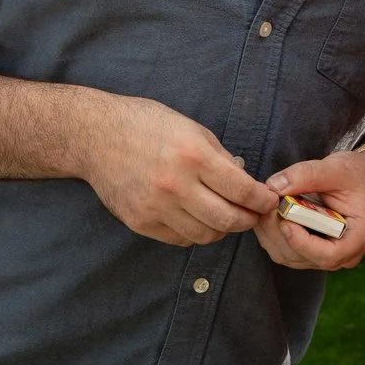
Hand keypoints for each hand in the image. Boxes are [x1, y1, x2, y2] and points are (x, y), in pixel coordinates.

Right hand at [76, 97, 277, 246]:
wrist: (94, 136)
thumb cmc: (147, 125)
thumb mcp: (192, 129)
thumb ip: (222, 159)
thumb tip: (247, 184)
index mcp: (193, 156)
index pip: (242, 191)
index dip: (263, 201)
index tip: (270, 201)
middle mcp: (174, 185)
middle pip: (228, 220)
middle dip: (249, 220)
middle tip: (254, 214)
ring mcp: (154, 207)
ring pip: (205, 235)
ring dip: (222, 229)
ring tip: (226, 215)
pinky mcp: (139, 222)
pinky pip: (179, 239)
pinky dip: (195, 232)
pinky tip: (198, 218)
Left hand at [255, 146, 364, 270]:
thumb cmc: (359, 175)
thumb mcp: (338, 168)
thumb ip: (307, 174)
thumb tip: (274, 186)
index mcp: (360, 237)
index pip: (329, 255)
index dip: (302, 243)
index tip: (285, 221)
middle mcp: (344, 254)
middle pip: (303, 257)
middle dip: (279, 232)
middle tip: (268, 204)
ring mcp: (326, 256)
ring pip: (288, 256)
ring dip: (271, 232)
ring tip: (267, 204)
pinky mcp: (311, 252)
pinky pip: (285, 250)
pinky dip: (272, 233)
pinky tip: (270, 212)